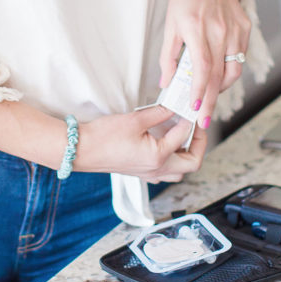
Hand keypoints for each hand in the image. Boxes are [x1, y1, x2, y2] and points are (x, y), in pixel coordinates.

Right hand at [77, 105, 207, 181]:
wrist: (80, 150)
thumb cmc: (103, 137)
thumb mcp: (135, 119)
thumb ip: (158, 112)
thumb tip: (173, 107)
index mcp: (159, 157)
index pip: (184, 136)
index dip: (189, 119)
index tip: (188, 108)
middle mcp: (157, 169)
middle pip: (192, 163)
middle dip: (199, 145)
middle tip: (197, 128)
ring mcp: (149, 174)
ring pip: (179, 170)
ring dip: (186, 154)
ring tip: (183, 136)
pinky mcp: (140, 172)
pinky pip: (165, 170)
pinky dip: (171, 158)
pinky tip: (164, 143)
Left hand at [159, 0, 250, 128]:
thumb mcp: (170, 24)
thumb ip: (168, 55)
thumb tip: (167, 82)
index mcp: (196, 28)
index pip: (202, 68)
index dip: (200, 92)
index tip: (195, 109)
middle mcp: (219, 30)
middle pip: (218, 75)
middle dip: (211, 101)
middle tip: (204, 120)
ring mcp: (235, 29)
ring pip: (233, 69)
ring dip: (222, 88)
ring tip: (209, 97)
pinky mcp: (245, 27)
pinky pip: (239, 56)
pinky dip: (230, 70)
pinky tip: (219, 74)